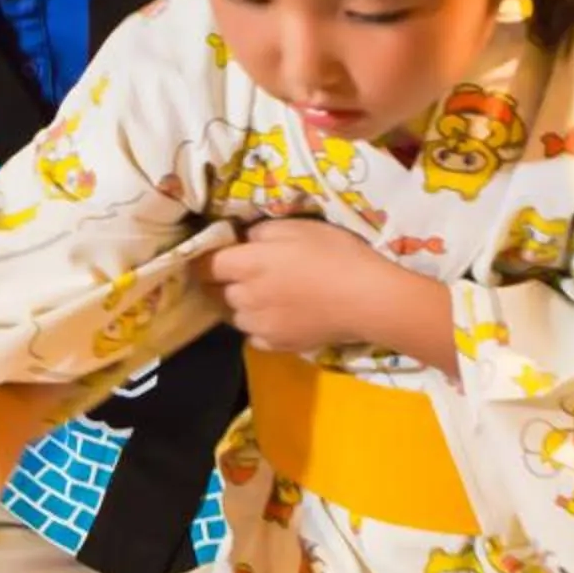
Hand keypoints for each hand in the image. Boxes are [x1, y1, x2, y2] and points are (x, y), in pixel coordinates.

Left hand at [205, 216, 393, 353]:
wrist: (368, 299)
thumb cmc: (334, 254)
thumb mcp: (296, 227)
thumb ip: (259, 232)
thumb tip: (243, 240)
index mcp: (246, 265)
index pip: (205, 264)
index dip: (209, 258)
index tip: (220, 253)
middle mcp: (244, 298)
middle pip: (219, 291)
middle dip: (227, 282)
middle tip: (250, 273)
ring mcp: (258, 326)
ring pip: (236, 315)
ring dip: (244, 305)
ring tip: (269, 296)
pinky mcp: (276, 345)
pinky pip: (254, 335)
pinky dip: (260, 326)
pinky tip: (280, 316)